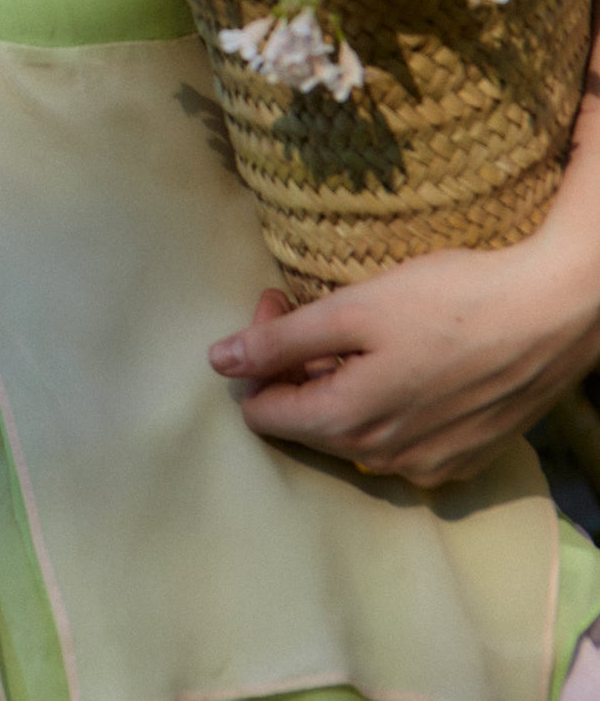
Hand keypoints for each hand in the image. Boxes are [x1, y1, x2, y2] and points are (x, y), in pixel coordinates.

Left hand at [207, 233, 599, 488]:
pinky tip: (401, 357)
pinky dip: (383, 401)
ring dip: (337, 381)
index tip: (278, 301)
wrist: (549, 315)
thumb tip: (217, 362)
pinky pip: (397, 438)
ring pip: (352, 430)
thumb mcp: (354, 310)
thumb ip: (281, 340)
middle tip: (308, 303)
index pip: (262, 413)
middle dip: (293, 363)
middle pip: (306, 420)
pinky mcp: (461, 458)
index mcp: (346, 424)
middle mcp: (381, 461)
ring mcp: (426, 466)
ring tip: (356, 328)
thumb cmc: (449, 301)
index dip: (256, 355)